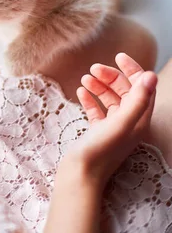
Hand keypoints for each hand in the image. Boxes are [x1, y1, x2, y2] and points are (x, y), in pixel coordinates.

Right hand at [63, 53, 156, 189]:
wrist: (80, 176)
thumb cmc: (101, 151)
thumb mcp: (121, 122)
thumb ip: (137, 99)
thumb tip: (151, 75)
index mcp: (139, 120)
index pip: (142, 88)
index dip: (133, 70)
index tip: (118, 56)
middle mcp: (128, 123)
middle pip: (124, 91)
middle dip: (110, 77)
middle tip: (93, 68)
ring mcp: (112, 128)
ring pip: (109, 100)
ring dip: (99, 86)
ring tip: (85, 79)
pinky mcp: (97, 133)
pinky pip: (97, 111)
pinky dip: (90, 99)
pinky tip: (80, 92)